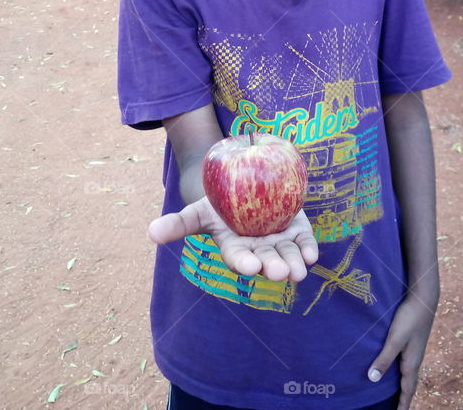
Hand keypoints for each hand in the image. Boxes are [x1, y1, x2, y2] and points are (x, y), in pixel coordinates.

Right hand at [147, 198, 318, 282]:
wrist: (243, 189)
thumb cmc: (217, 206)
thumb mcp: (197, 212)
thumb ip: (177, 224)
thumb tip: (151, 233)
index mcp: (235, 248)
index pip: (239, 258)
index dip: (244, 262)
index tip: (250, 266)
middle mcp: (258, 249)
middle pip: (266, 260)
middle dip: (273, 266)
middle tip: (280, 273)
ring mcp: (278, 241)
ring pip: (287, 254)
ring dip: (294, 263)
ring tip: (299, 272)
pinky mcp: (295, 231)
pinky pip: (303, 242)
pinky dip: (308, 249)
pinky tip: (312, 255)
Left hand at [367, 292, 437, 409]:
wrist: (424, 298)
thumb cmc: (409, 318)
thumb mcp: (395, 339)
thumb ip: (384, 358)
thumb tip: (372, 379)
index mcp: (412, 363)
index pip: (408, 390)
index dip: (403, 403)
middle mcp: (415, 359)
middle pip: (410, 384)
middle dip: (404, 397)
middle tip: (398, 408)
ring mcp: (414, 350)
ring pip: (408, 373)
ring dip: (403, 385)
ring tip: (397, 393)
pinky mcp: (412, 341)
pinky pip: (407, 363)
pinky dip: (402, 372)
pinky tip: (396, 367)